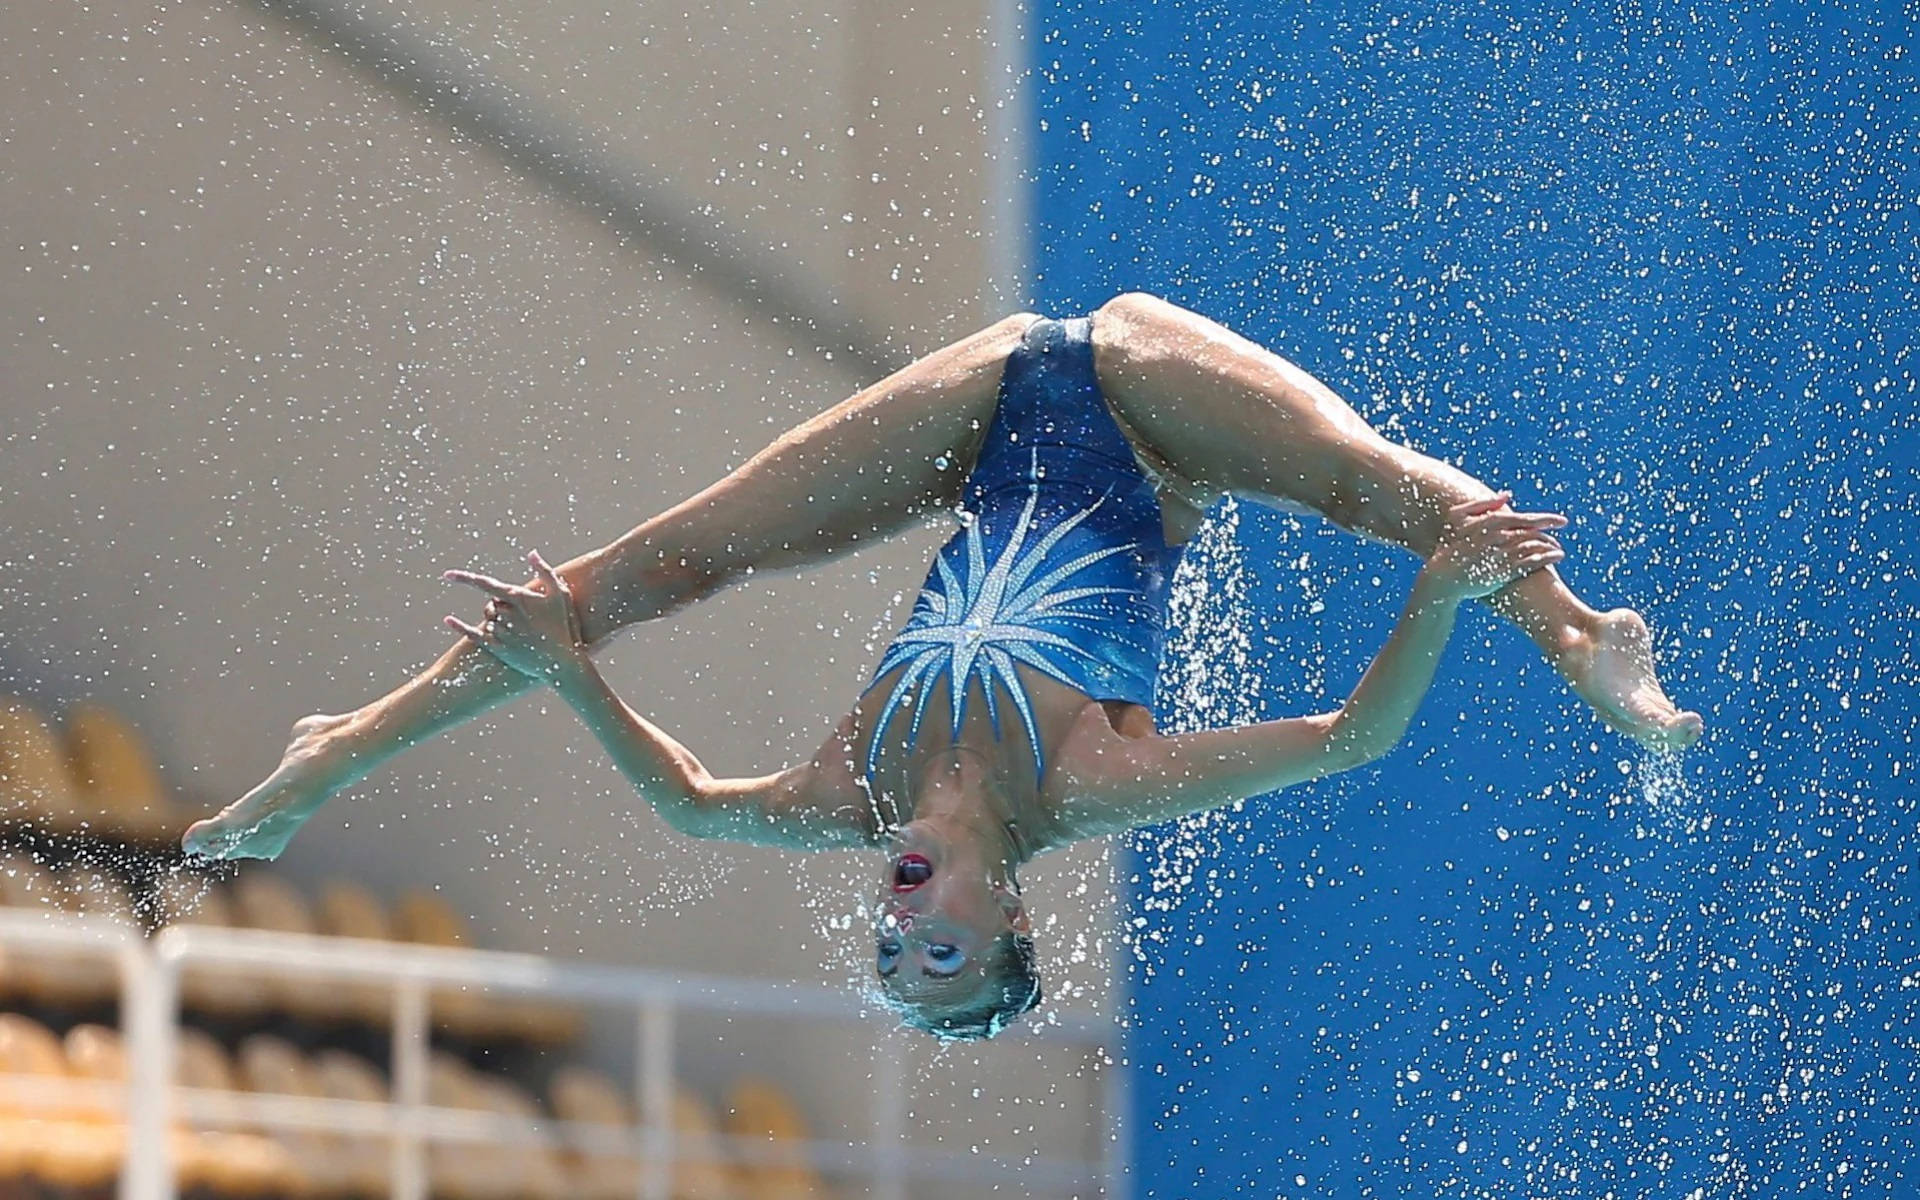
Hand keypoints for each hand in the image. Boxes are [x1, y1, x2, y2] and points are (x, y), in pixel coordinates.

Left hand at [443, 551, 585, 679]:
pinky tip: (448, 619)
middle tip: (523, 618)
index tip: (448, 575)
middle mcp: (506, 614)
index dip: (464, 578)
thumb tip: (531, 553)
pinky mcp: (497, 648)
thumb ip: (545, 571)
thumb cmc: (565, 626)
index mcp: (518, 598)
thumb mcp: (561, 594)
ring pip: (487, 619)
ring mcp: (500, 632)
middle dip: (502, 606)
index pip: (485, 584)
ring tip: (522, 632)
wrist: (563, 662)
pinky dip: (459, 626)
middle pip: (491, 604)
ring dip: (498, 621)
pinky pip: (472, 634)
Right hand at [1420, 492, 1567, 600]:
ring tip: (1559, 549)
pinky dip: (1548, 558)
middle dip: (1551, 530)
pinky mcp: (1504, 572)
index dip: (1546, 519)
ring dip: (1551, 546)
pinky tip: (1556, 557)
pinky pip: (1532, 562)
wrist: (1442, 577)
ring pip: (1535, 546)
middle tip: (1563, 530)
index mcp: (1491, 522)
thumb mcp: (1458, 517)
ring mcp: (1503, 554)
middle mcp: (1499, 537)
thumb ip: (1483, 503)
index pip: (1526, 518)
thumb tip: (1507, 495)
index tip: (1560, 520)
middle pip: (1533, 532)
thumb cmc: (1449, 545)